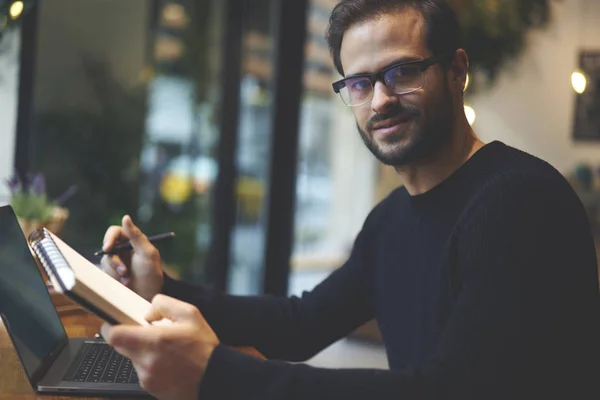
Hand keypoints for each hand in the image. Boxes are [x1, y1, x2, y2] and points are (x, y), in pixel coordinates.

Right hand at [100, 215, 163, 301]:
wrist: (149, 296)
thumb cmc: (151, 273)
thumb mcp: (147, 253)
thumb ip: (136, 235)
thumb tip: (125, 217)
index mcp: (132, 240)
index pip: (115, 231)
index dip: (109, 237)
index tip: (108, 247)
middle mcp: (122, 249)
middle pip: (107, 245)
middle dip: (113, 258)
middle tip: (121, 269)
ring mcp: (116, 261)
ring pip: (105, 260)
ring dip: (116, 269)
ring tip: (128, 278)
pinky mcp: (111, 273)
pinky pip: (105, 271)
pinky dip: (114, 277)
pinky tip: (125, 283)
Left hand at [101, 295, 218, 399]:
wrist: (215, 378)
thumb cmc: (204, 348)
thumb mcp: (191, 314)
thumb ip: (165, 304)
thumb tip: (147, 312)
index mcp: (154, 340)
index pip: (114, 335)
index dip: (112, 327)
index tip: (119, 323)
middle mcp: (147, 361)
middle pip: (120, 347)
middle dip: (131, 338)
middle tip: (149, 335)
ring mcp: (147, 377)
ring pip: (133, 359)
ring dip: (143, 353)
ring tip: (166, 352)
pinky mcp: (150, 388)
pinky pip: (143, 372)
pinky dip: (151, 366)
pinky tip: (169, 364)